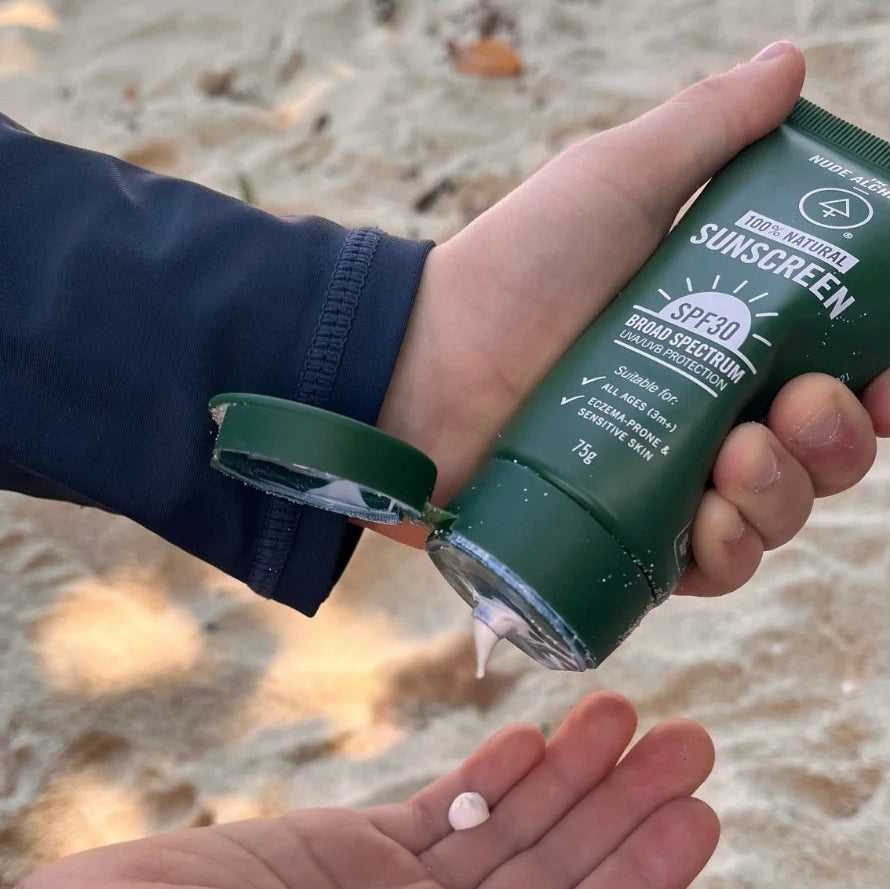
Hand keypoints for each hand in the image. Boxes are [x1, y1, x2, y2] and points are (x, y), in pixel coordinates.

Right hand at [19, 693, 716, 888]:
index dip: (637, 880)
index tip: (695, 820)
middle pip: (556, 877)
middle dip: (626, 810)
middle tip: (691, 745)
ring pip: (508, 832)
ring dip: (570, 773)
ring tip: (627, 715)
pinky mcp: (355, 853)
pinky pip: (441, 810)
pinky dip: (489, 771)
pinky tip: (533, 734)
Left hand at [375, 41, 887, 595]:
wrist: (419, 364)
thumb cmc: (512, 271)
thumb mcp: (611, 182)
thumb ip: (705, 130)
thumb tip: (788, 65)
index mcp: (721, 337)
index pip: (831, 371)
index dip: (874, 384)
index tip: (884, 379)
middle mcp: (703, 414)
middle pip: (816, 453)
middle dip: (831, 440)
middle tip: (795, 407)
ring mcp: (663, 480)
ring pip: (772, 514)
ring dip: (784, 496)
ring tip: (737, 457)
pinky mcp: (622, 538)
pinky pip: (705, 569)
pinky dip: (726, 554)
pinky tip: (709, 522)